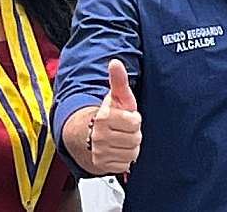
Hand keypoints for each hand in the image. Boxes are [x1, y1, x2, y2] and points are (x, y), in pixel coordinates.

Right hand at [89, 59, 141, 173]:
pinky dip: (124, 159)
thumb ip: (119, 80)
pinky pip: (125, 164)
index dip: (134, 119)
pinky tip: (117, 150)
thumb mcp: (118, 97)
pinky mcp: (101, 165)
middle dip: (133, 134)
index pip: (134, 122)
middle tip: (124, 129)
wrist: (92, 133)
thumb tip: (115, 62)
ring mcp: (99, 151)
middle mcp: (99, 136)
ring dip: (130, 147)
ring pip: (131, 153)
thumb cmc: (111, 113)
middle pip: (134, 140)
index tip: (127, 117)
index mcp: (104, 117)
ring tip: (121, 139)